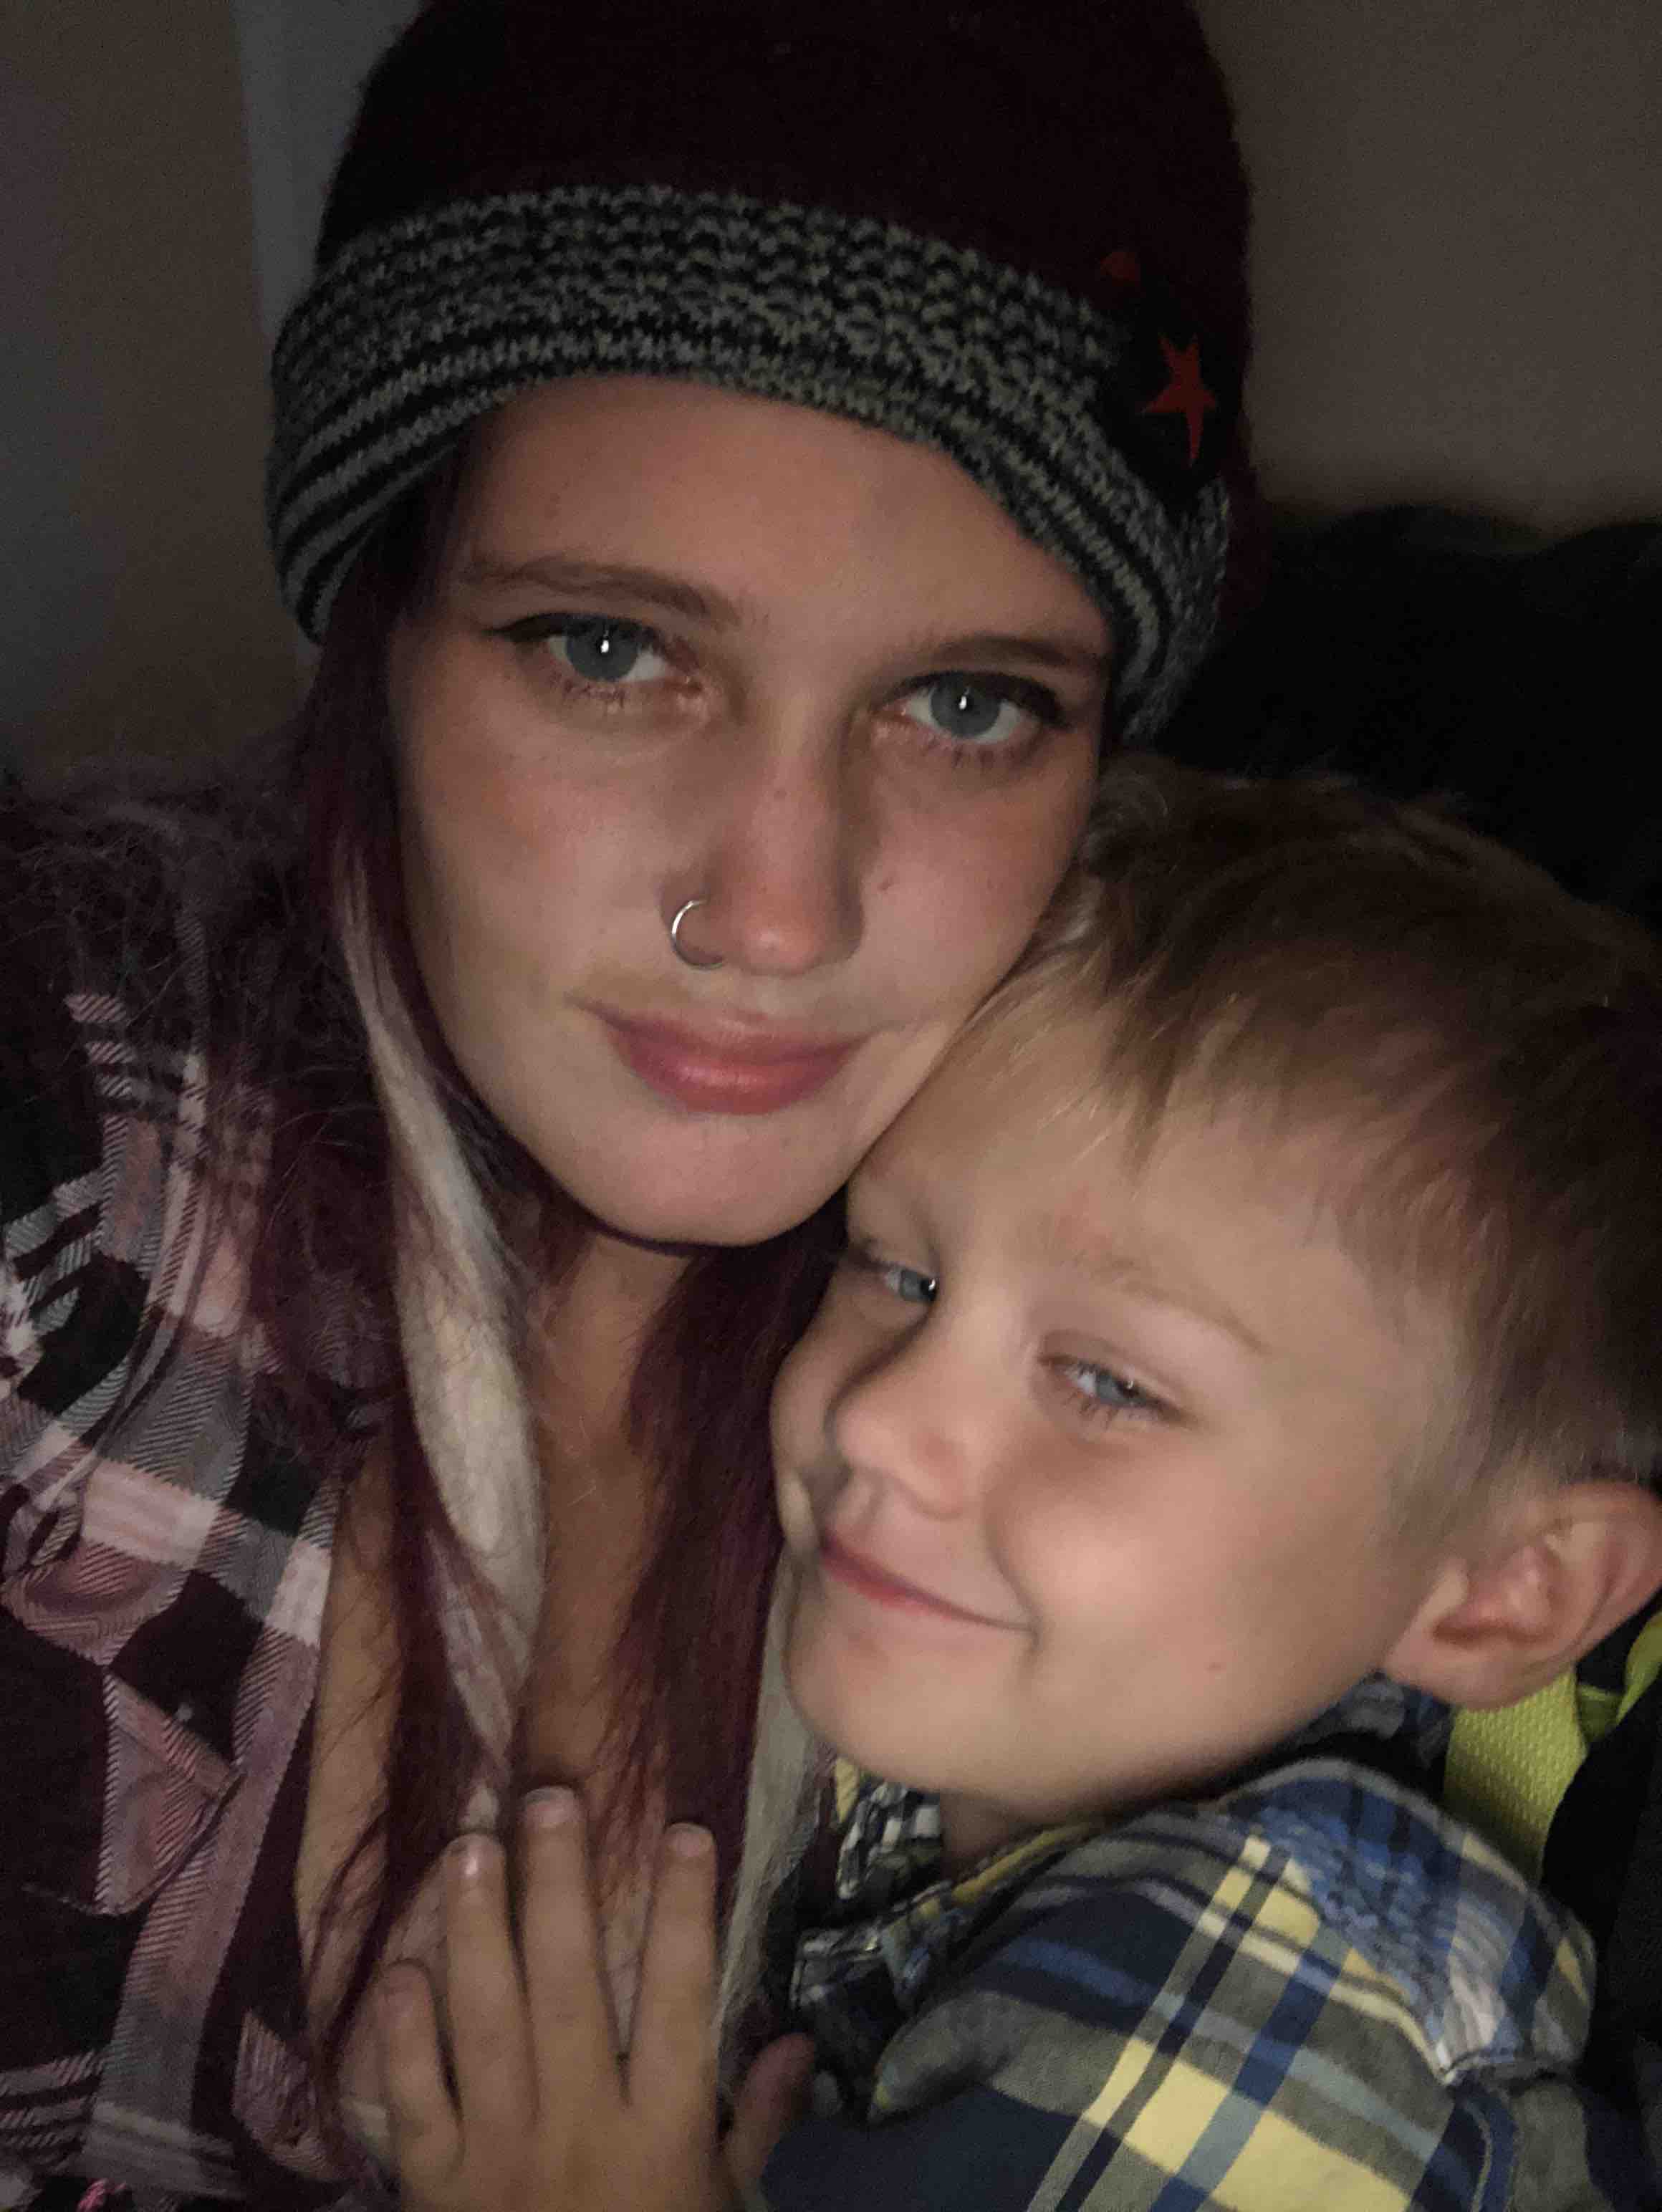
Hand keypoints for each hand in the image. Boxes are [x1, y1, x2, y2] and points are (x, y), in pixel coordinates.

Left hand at [378, 1789, 812, 2211]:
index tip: (684, 1828)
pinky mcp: (435, 2186)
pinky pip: (416, 2102)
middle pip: (567, 1990)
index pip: (678, 2003)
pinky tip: (398, 1968)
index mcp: (660, 2134)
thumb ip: (755, 2125)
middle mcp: (579, 2129)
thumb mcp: (721, 2206)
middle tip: (547, 1797)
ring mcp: (500, 2154)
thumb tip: (797, 2040)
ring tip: (471, 1845)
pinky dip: (403, 2037)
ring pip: (486, 2024)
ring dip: (477, 1930)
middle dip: (558, 1887)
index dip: (683, 1914)